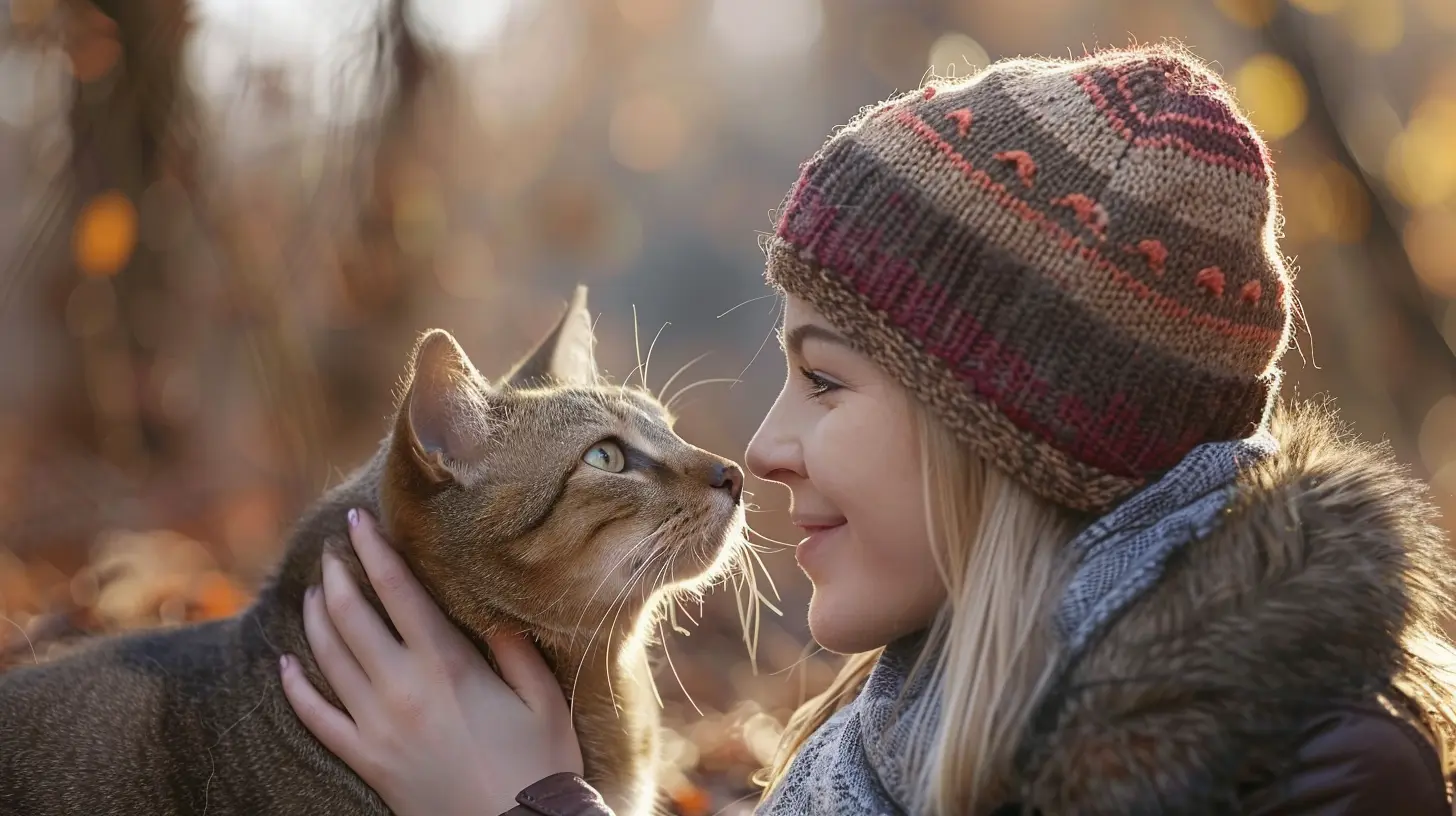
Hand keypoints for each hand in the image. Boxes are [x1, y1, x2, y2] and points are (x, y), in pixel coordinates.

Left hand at [278, 508, 582, 815]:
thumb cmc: (540, 763)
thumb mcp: (544, 698)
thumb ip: (516, 649)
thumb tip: (493, 610)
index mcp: (448, 664)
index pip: (398, 591)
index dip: (375, 550)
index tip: (359, 521)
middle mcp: (403, 688)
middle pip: (352, 617)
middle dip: (338, 575)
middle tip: (334, 551)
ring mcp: (378, 726)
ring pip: (328, 659)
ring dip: (315, 618)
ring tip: (314, 591)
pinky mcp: (367, 760)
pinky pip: (317, 719)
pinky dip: (296, 688)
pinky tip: (286, 665)